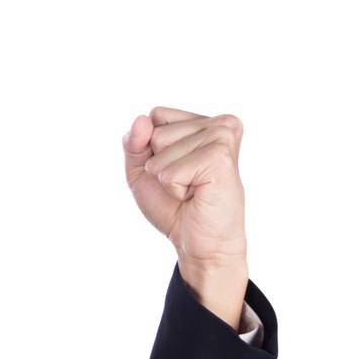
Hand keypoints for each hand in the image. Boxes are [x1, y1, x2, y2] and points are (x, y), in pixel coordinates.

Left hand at [122, 106, 248, 326]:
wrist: (198, 242)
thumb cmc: (174, 206)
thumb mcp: (142, 170)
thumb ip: (134, 142)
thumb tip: (142, 120)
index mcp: (204, 122)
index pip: (155, 116)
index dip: (151, 150)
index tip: (176, 170)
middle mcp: (220, 124)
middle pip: (155, 131)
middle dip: (159, 165)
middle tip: (186, 184)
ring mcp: (222, 137)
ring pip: (160, 148)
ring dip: (167, 178)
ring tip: (192, 190)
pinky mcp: (220, 157)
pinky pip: (169, 170)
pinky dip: (174, 189)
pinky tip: (196, 194)